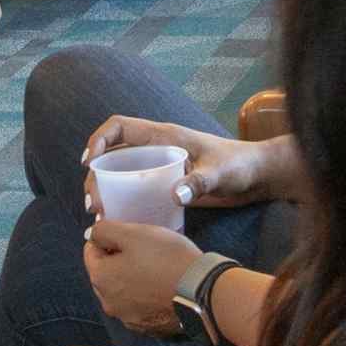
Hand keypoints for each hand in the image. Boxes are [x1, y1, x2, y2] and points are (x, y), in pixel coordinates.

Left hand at [83, 217, 199, 334]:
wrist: (201, 290)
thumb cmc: (167, 258)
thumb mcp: (134, 233)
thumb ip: (105, 230)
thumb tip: (92, 234)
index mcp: (101, 278)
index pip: (90, 251)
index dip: (107, 238)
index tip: (126, 233)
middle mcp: (109, 303)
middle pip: (106, 272)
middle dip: (119, 258)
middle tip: (143, 247)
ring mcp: (129, 317)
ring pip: (123, 289)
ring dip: (132, 276)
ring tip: (156, 265)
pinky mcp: (148, 326)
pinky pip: (140, 304)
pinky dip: (146, 294)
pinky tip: (162, 283)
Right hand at [84, 115, 277, 207]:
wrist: (257, 176)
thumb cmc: (240, 166)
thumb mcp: (220, 173)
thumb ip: (199, 182)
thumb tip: (174, 194)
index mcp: (164, 135)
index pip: (120, 126)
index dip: (98, 139)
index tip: (88, 162)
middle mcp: (157, 147)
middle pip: (114, 153)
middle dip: (96, 174)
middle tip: (94, 203)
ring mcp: (160, 165)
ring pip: (121, 171)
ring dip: (105, 188)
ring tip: (99, 213)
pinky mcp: (166, 182)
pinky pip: (135, 186)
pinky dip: (122, 199)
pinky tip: (118, 218)